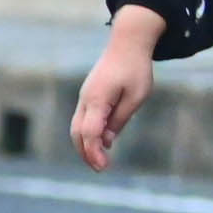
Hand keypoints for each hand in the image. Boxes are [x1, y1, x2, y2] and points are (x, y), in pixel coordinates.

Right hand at [71, 10, 162, 170]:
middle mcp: (86, 100)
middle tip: (101, 169)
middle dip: (86, 153)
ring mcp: (84, 98)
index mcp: (98, 100)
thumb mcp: (136, 97)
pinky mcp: (88, 96)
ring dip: (85, 145)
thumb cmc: (135, 69)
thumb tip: (107, 142)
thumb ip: (120, 120)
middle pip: (77, 133)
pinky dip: (87, 135)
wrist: (126, 44)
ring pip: (76, 127)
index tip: (103, 167)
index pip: (89, 133)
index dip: (94, 152)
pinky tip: (101, 142)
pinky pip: (82, 120)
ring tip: (99, 160)